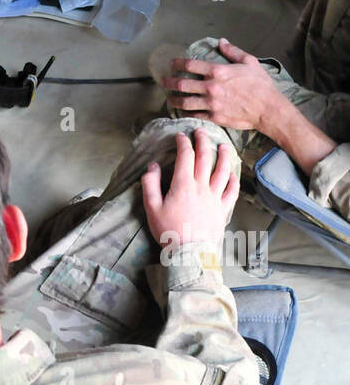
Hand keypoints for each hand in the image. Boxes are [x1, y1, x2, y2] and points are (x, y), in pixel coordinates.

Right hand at [141, 129, 238, 252]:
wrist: (190, 253)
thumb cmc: (168, 231)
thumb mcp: (151, 208)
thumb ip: (150, 184)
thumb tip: (153, 166)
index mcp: (183, 184)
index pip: (185, 156)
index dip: (183, 142)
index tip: (180, 136)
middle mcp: (201, 186)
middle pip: (205, 158)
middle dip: (202, 141)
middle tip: (200, 132)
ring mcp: (215, 197)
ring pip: (223, 171)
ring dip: (223, 155)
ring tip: (223, 145)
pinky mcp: (223, 209)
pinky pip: (232, 191)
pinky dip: (233, 180)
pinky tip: (232, 173)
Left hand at [164, 37, 288, 134]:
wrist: (268, 109)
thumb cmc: (260, 85)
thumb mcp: (249, 62)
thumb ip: (233, 51)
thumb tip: (221, 41)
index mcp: (217, 71)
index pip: (190, 65)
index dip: (178, 63)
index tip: (172, 64)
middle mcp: (210, 87)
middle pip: (182, 84)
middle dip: (169, 82)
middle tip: (163, 82)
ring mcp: (211, 103)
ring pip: (185, 102)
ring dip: (174, 100)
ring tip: (169, 98)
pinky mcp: (214, 117)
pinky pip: (195, 114)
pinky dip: (186, 112)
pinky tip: (183, 111)